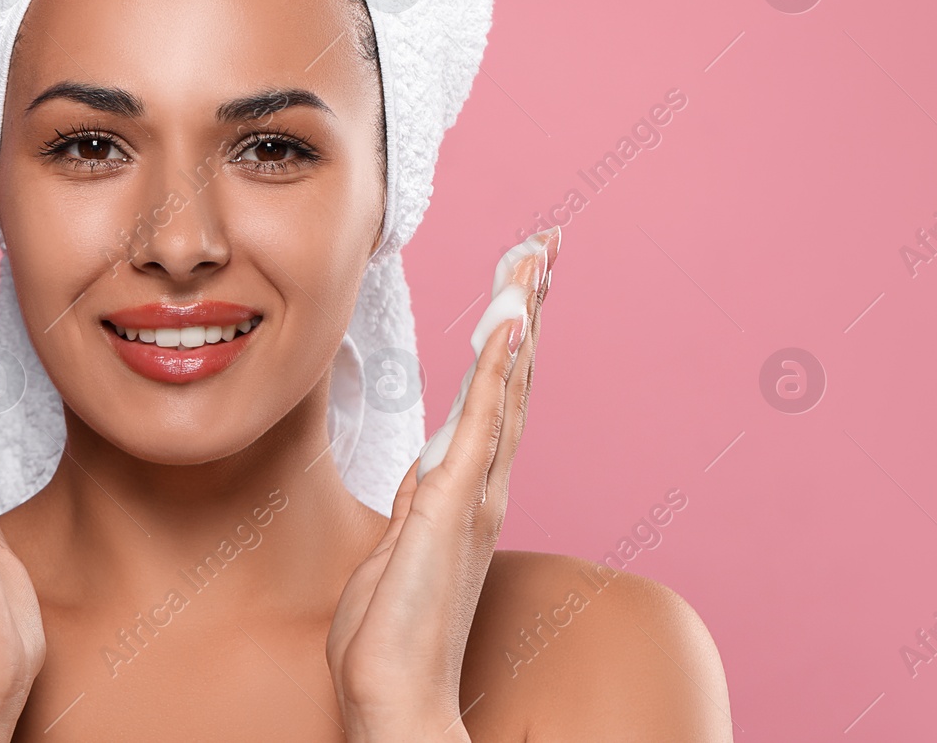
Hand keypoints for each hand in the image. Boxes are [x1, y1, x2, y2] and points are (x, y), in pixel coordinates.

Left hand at [326, 227, 559, 741]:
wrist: (395, 697)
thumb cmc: (391, 634)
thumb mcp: (398, 548)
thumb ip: (419, 506)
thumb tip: (426, 476)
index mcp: (468, 488)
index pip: (498, 391)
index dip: (513, 330)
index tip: (523, 277)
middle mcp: (484, 482)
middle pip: (515, 372)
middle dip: (530, 302)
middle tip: (546, 240)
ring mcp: (474, 491)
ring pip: (507, 382)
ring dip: (521, 313)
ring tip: (535, 254)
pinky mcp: (452, 503)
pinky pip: (480, 421)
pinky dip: (497, 367)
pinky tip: (507, 320)